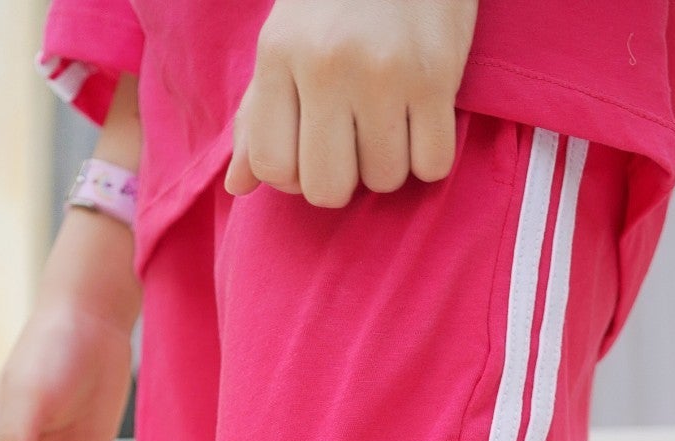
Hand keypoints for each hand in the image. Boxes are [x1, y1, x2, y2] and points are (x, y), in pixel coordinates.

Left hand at [225, 0, 478, 205]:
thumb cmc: (337, 0)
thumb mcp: (286, 42)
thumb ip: (259, 114)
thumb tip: (239, 186)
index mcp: (279, 54)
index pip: (274, 168)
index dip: (296, 176)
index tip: (312, 149)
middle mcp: (326, 64)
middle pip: (328, 188)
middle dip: (344, 179)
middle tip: (354, 142)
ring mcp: (383, 72)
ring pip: (384, 179)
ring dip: (390, 162)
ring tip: (391, 119)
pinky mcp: (435, 77)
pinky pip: (431, 165)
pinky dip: (429, 156)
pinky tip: (422, 120)